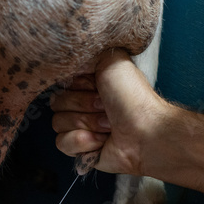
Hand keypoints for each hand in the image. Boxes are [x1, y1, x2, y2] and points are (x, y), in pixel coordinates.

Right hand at [51, 48, 167, 175]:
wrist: (145, 132)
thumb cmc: (132, 97)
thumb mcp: (112, 60)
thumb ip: (86, 54)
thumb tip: (69, 61)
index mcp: (89, 84)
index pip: (61, 83)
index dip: (78, 86)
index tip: (97, 86)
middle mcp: (83, 104)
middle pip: (57, 103)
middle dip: (83, 105)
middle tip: (106, 108)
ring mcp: (81, 127)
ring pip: (58, 123)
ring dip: (86, 123)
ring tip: (109, 125)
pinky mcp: (80, 149)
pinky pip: (62, 143)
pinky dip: (83, 141)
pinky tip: (101, 140)